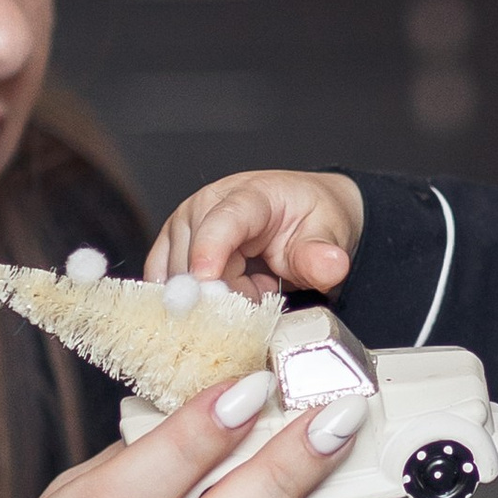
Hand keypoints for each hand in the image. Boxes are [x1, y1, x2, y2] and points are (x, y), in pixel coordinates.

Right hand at [147, 169, 364, 298]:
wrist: (302, 214)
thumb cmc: (310, 220)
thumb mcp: (328, 235)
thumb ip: (322, 255)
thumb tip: (331, 266)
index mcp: (248, 195)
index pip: (223, 221)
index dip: (210, 250)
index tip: (206, 280)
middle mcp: (206, 205)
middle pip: (195, 260)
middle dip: (227, 292)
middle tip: (265, 290)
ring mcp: (184, 226)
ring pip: (177, 279)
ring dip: (214, 298)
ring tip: (251, 284)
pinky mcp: (171, 248)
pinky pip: (165, 285)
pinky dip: (194, 302)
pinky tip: (225, 291)